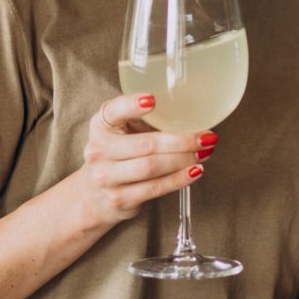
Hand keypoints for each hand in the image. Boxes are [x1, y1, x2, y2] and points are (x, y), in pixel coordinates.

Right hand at [76, 93, 215, 226]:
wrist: (94, 196)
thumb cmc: (117, 156)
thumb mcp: (122, 132)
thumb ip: (145, 122)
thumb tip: (192, 117)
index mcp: (100, 126)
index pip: (114, 112)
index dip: (131, 105)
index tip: (153, 100)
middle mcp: (99, 150)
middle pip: (145, 144)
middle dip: (181, 141)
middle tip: (205, 136)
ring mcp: (107, 177)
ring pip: (152, 167)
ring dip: (183, 160)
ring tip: (204, 153)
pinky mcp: (120, 198)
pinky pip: (155, 188)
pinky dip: (179, 179)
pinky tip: (195, 171)